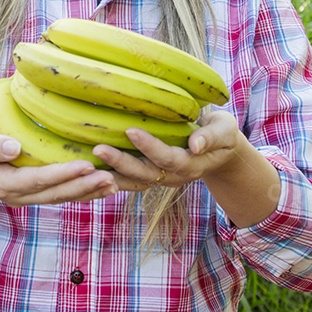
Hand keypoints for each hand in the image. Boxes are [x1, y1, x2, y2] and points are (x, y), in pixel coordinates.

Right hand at [0, 120, 117, 206]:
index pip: (37, 180)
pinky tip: (103, 187)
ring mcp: (27, 196)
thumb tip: (13, 147)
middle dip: (83, 186)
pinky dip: (83, 191)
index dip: (62, 174)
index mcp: (3, 183)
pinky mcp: (35, 191)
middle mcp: (17, 195)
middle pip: (54, 193)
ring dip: (88, 192)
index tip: (85, 166)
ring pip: (62, 197)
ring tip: (114, 183)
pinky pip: (62, 193)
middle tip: (109, 177)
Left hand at [93, 110, 248, 191]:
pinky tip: (90, 170)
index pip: (167, 158)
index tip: (131, 130)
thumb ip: (211, 137)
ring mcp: (160, 178)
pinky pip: (129, 180)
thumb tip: (196, 144)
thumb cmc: (221, 134)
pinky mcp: (150, 175)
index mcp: (191, 164)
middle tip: (98, 148)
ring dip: (110, 174)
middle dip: (121, 162)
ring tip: (87, 164)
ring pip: (132, 181)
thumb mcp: (224, 131)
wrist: (220, 152)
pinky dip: (110, 178)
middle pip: (144, 173)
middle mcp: (173, 176)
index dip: (149, 146)